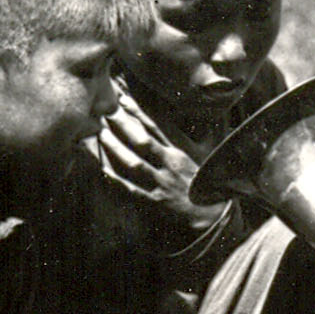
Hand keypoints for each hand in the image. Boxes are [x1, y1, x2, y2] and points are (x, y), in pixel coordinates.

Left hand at [96, 92, 227, 236]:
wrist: (212, 214)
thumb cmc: (200, 185)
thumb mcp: (192, 160)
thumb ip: (174, 144)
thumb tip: (155, 128)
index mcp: (177, 153)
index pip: (155, 129)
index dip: (138, 113)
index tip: (122, 99)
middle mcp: (169, 165)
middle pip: (143, 142)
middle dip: (124, 126)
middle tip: (106, 113)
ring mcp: (162, 183)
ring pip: (136, 163)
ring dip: (117, 149)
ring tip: (101, 136)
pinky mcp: (157, 201)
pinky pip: (134, 190)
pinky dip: (119, 182)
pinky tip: (104, 171)